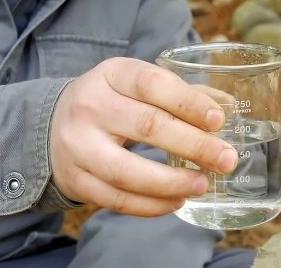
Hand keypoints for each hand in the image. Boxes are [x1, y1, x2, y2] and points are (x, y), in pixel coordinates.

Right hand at [49, 57, 237, 216]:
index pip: (152, 83)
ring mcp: (78, 146)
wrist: (52, 126)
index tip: (218, 121)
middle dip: (194, 145)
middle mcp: (90, 106)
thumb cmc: (111, 103)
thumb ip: (181, 94)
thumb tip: (228, 107)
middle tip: (226, 160)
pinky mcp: (76, 180)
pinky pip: (117, 199)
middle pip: (147, 126)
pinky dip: (151, 205)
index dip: (189, 102)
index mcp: (111, 74)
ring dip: (172, 182)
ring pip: (128, 171)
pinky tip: (177, 201)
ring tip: (203, 184)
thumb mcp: (136, 86)